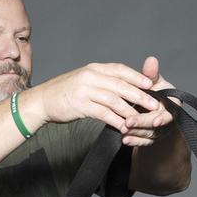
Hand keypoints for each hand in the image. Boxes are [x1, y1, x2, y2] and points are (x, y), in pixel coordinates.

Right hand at [37, 63, 161, 134]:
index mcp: (94, 69)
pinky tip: (124, 127)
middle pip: (121, 85)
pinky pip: (103, 113)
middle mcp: (91, 76)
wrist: (42, 100)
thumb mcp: (85, 80)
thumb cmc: (65, 93)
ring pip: (114, 100)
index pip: (120, 70)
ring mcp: (85, 90)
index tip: (152, 84)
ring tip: (143, 119)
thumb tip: (123, 86)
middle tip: (154, 104)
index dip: (137, 77)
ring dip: (130, 110)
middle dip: (139, 95)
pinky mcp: (80, 105)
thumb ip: (102, 81)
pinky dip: (116, 120)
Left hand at [120, 56, 178, 146]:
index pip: (169, 113)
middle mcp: (167, 120)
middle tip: (128, 122)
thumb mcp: (152, 81)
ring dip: (136, 133)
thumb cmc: (153, 91)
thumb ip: (151, 74)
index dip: (163, 117)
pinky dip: (134, 141)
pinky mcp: (149, 138)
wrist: (151, 108)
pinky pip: (142, 142)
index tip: (155, 119)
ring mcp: (159, 131)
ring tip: (122, 130)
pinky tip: (124, 139)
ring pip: (148, 134)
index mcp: (173, 105)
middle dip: (143, 124)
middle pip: (156, 125)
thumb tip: (151, 60)